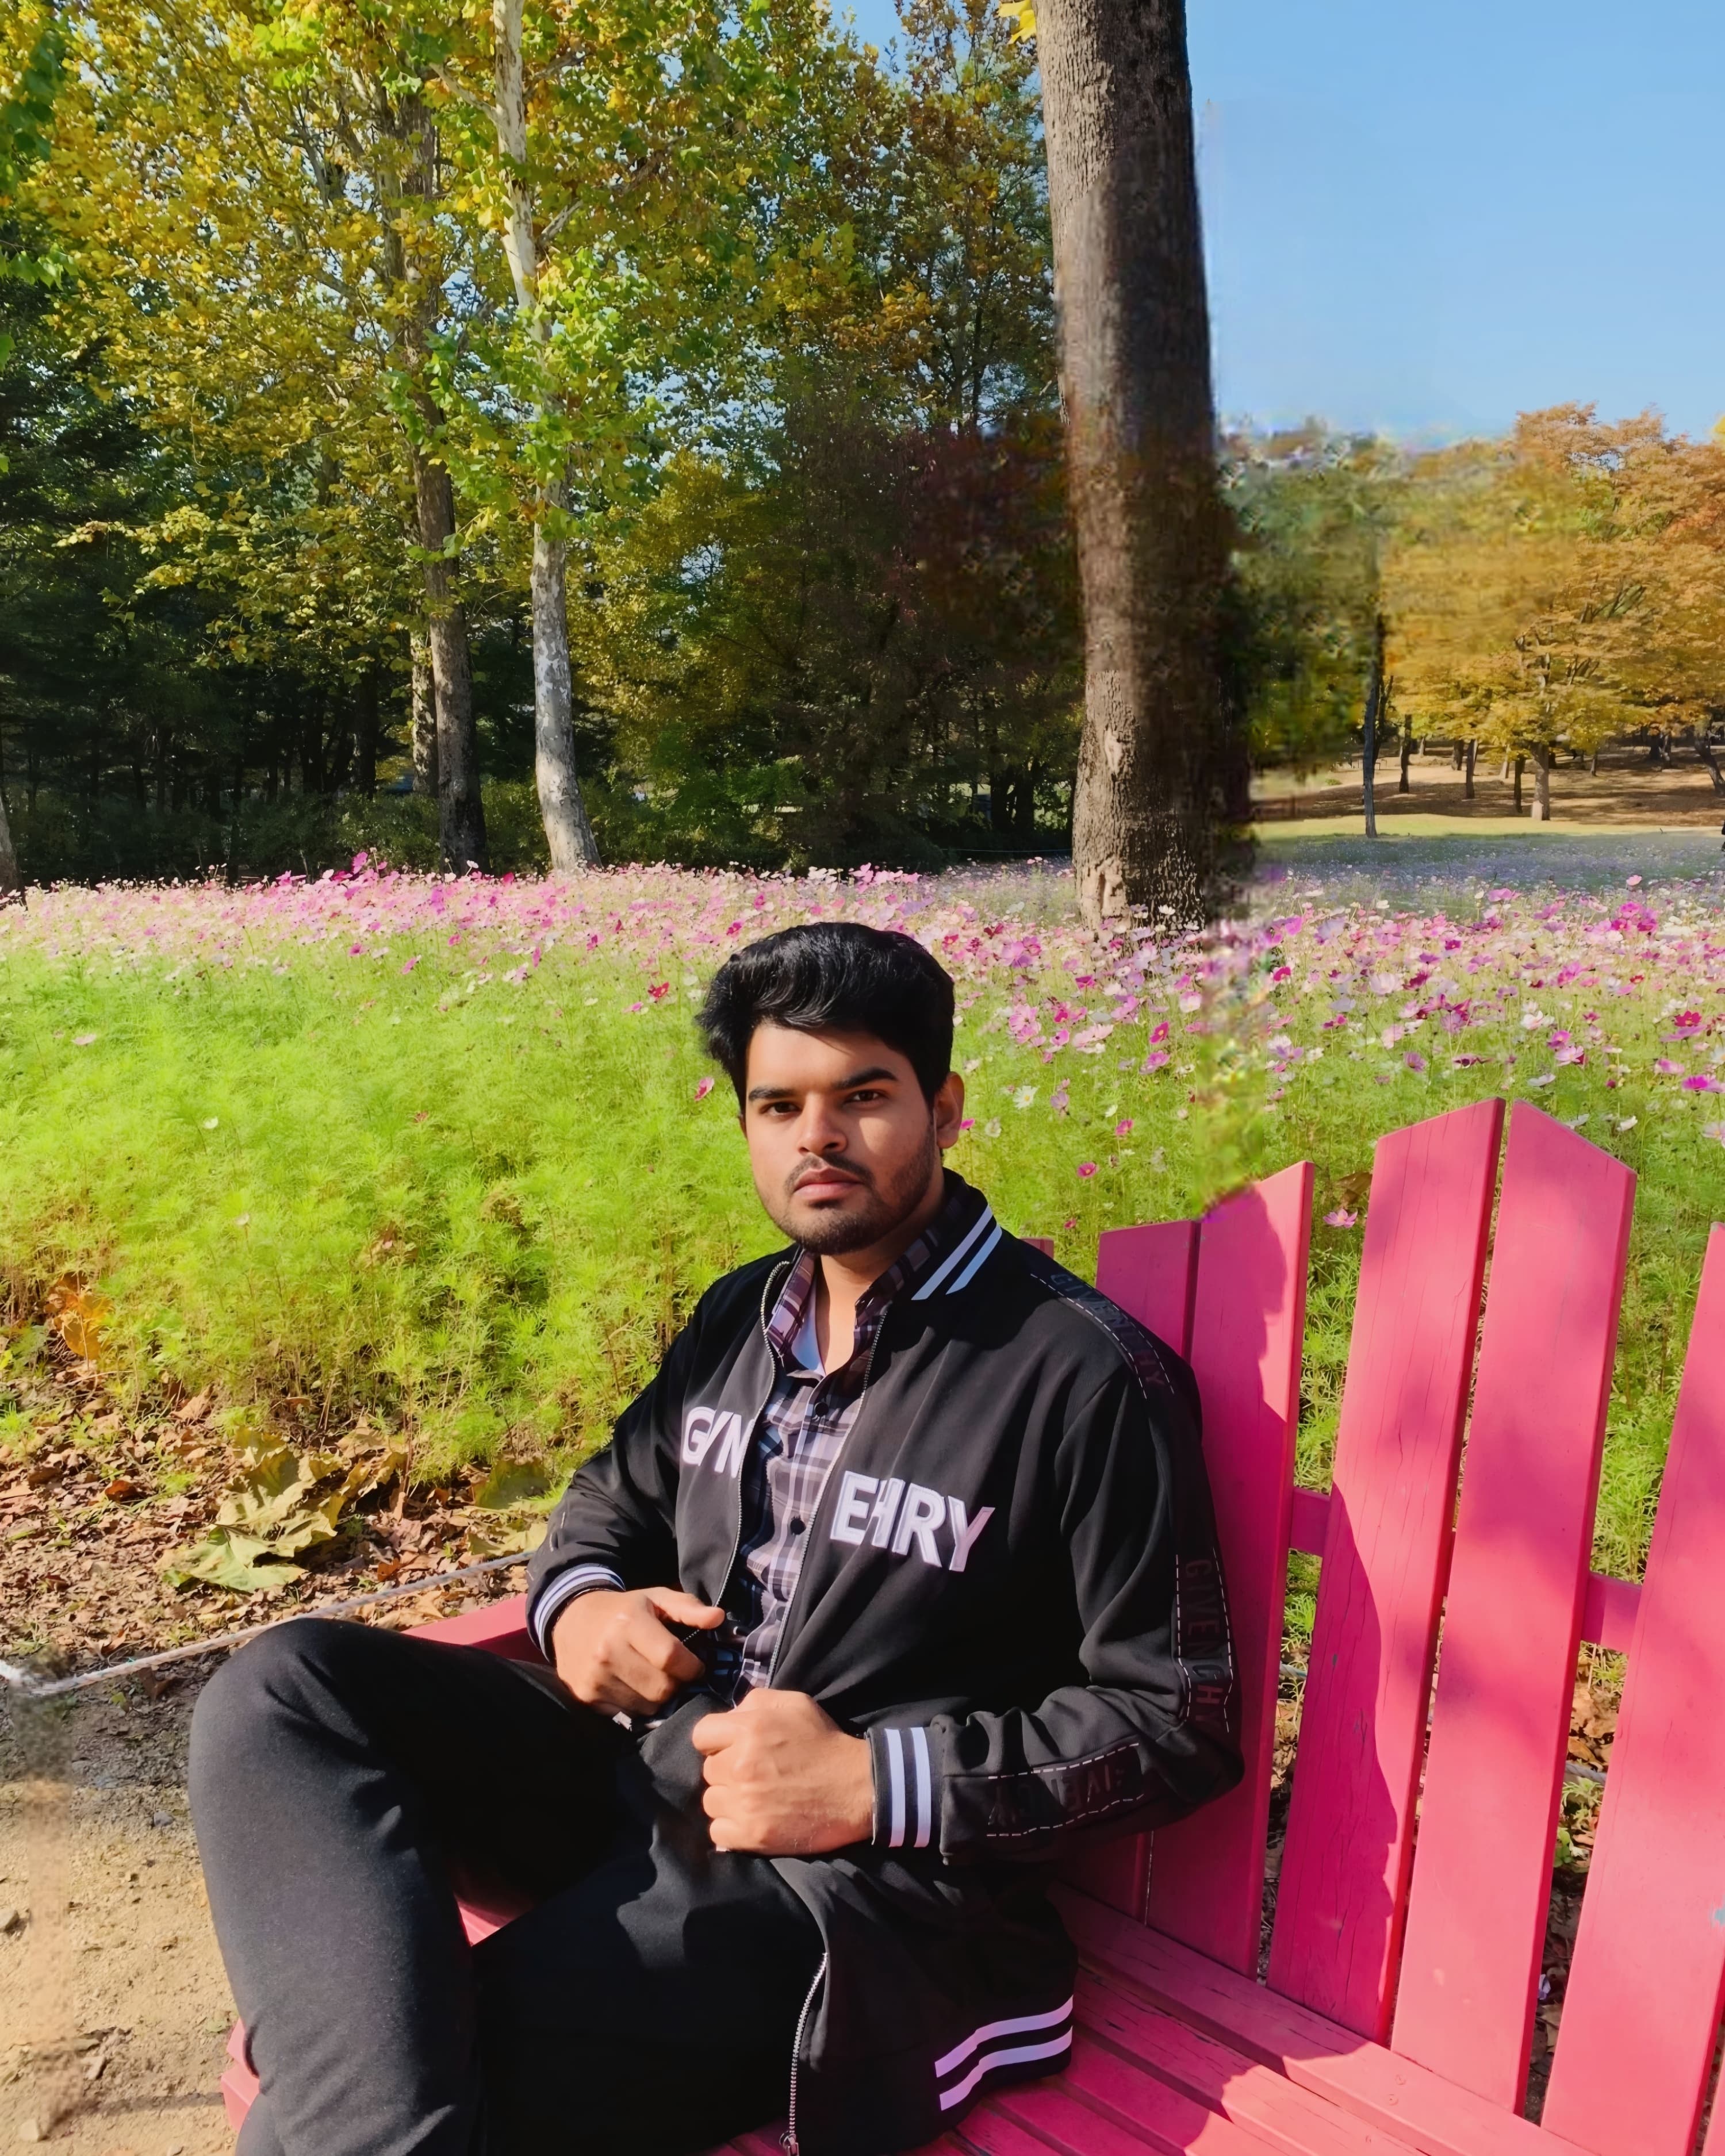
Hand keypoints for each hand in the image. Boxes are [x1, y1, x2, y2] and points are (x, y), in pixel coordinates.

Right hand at [549, 1587, 723, 1717]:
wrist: (570, 1620)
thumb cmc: (623, 1610)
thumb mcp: (655, 1598)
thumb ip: (688, 1607)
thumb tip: (718, 1617)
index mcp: (628, 1623)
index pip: (670, 1657)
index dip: (691, 1666)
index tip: (695, 1664)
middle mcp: (608, 1652)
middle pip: (662, 1688)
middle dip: (676, 1683)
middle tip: (673, 1671)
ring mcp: (595, 1678)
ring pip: (647, 1706)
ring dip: (657, 1696)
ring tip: (651, 1676)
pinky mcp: (586, 1697)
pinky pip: (627, 1713)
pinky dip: (637, 1704)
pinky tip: (632, 1685)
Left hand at [691, 1688, 873, 1855]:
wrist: (858, 1787)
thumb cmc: (825, 1742)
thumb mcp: (794, 1703)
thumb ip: (754, 1702)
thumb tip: (728, 1718)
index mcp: (748, 1729)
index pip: (701, 1735)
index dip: (716, 1741)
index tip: (732, 1748)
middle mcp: (740, 1765)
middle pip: (708, 1770)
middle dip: (726, 1770)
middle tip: (753, 1774)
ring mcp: (745, 1803)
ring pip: (711, 1802)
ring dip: (728, 1800)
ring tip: (754, 1798)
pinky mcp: (753, 1835)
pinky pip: (718, 1832)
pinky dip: (731, 1829)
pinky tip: (753, 1819)